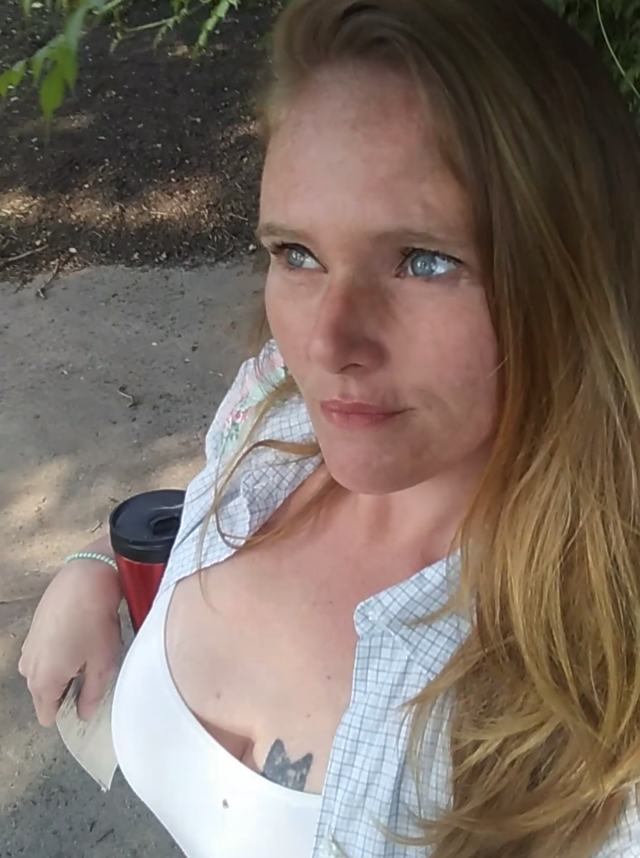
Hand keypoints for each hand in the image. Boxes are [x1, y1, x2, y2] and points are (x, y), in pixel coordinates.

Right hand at [19, 552, 122, 726]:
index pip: (47, 715)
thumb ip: (92, 695)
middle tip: (93, 673)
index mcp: (43, 682)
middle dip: (67, 691)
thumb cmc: (95, 622)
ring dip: (64, 669)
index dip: (69, 714)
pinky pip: (44, 653)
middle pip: (45, 694)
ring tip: (89, 652)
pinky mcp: (33, 629)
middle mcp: (27, 668)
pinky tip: (80, 636)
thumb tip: (84, 714)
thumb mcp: (102, 663)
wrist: (85, 578)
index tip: (88, 701)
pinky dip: (59, 651)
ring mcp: (27, 646)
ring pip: (45, 672)